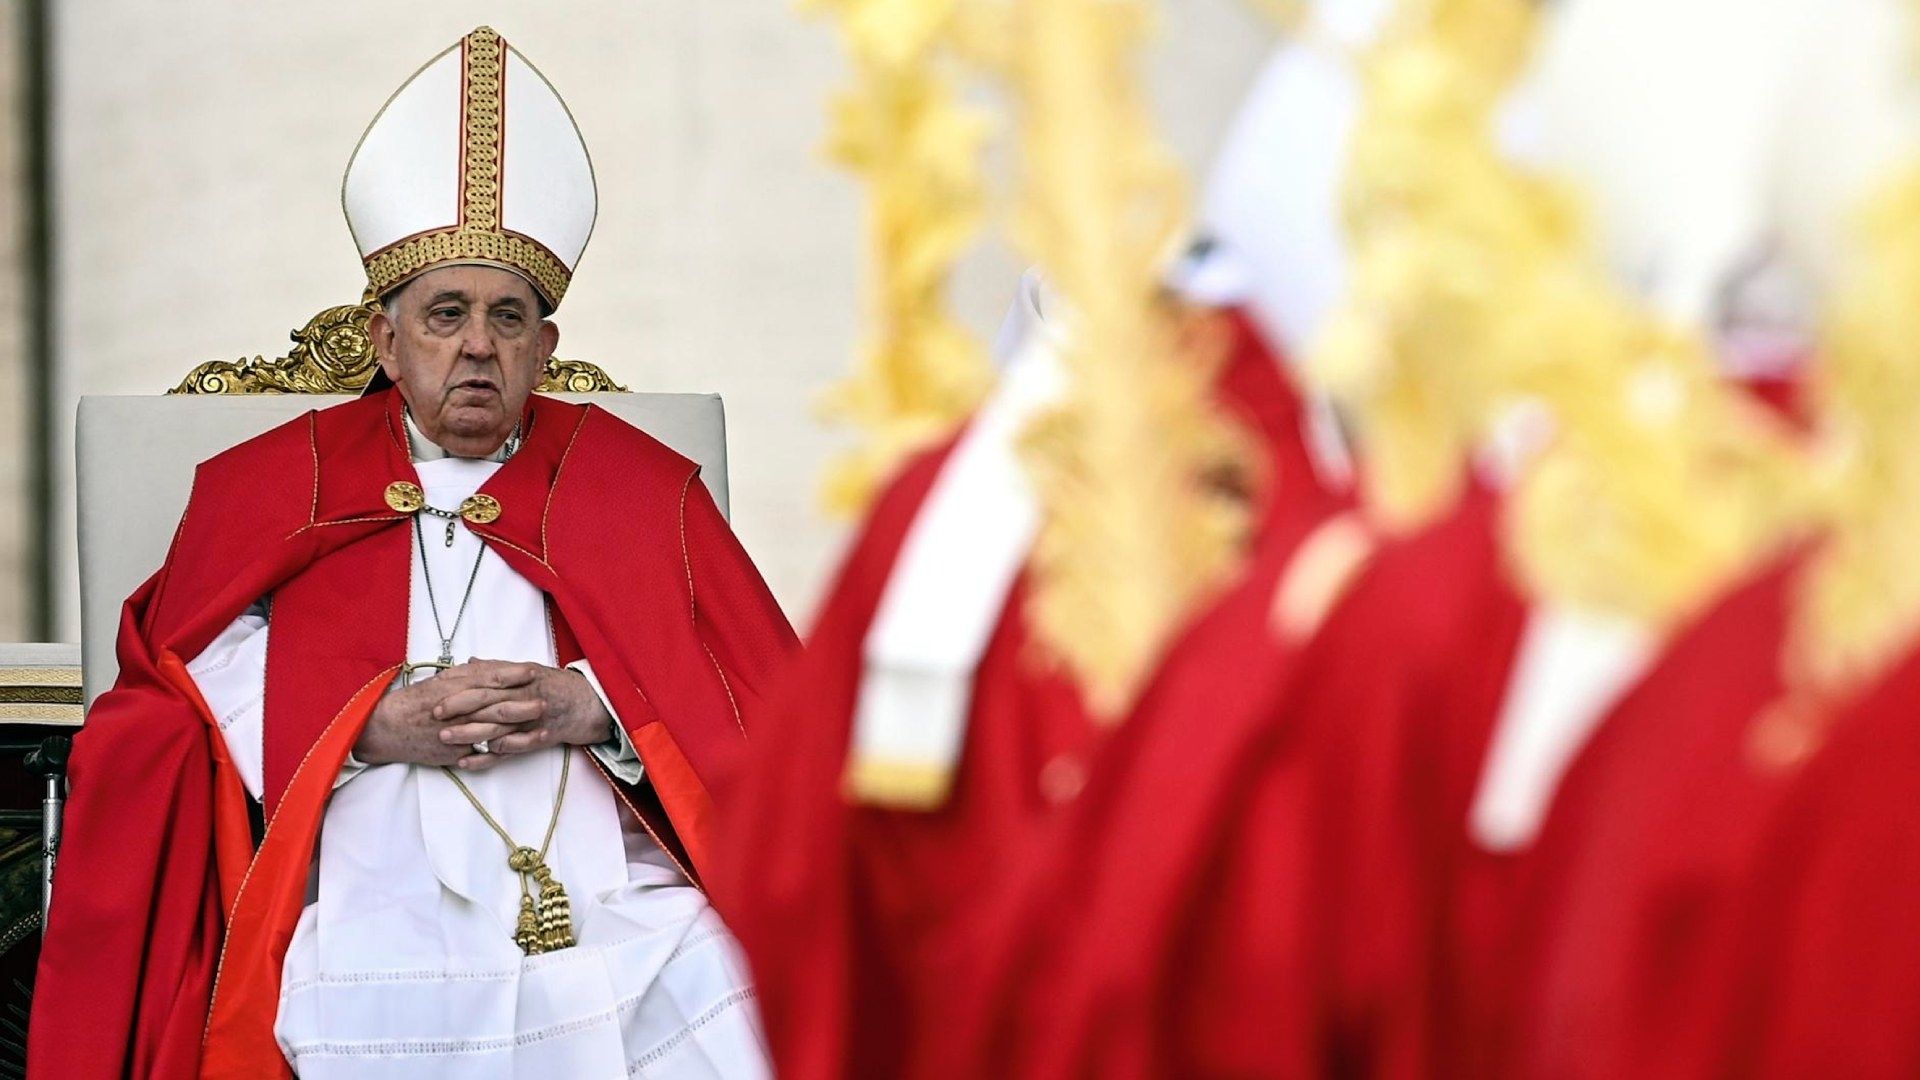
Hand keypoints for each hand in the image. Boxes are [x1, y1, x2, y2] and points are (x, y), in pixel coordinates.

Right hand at [354, 660, 533, 768]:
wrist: (387, 729)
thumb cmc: (414, 702)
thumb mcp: (439, 681)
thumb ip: (464, 674)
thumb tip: (485, 665)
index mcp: (453, 688)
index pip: (488, 679)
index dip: (512, 675)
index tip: (532, 670)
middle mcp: (456, 710)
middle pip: (495, 706)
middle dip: (523, 703)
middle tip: (546, 699)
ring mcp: (456, 733)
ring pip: (493, 731)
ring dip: (519, 728)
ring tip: (542, 725)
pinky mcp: (455, 752)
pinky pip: (482, 752)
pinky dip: (503, 750)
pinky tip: (521, 747)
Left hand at [429, 659, 614, 771]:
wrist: (591, 704)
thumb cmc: (556, 686)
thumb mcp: (529, 670)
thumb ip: (498, 668)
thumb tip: (470, 662)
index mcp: (521, 678)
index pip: (487, 682)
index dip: (461, 689)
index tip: (437, 694)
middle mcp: (526, 697)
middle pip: (489, 703)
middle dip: (460, 709)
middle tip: (435, 716)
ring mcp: (533, 719)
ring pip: (497, 728)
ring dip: (469, 734)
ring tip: (445, 739)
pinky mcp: (539, 738)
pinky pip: (511, 751)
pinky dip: (489, 757)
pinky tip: (468, 762)